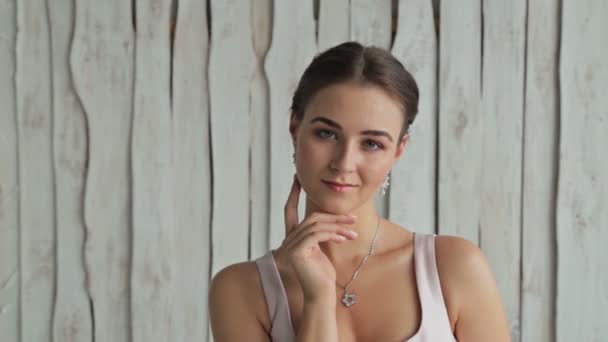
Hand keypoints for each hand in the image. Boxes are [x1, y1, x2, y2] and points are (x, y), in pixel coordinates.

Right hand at [274, 174, 358, 302]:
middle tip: (352, 217)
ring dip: (338, 225)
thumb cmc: (323, 275)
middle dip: (333, 215)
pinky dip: (332, 234)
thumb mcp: (324, 249)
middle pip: (311, 217)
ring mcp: (289, 246)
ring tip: (354, 229)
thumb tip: (339, 220)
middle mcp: (287, 240)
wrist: (320, 295)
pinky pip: (316, 235)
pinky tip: (345, 238)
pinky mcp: (296, 252)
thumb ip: (324, 233)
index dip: (293, 193)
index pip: (289, 210)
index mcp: (292, 238)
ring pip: (315, 225)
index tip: (297, 178)